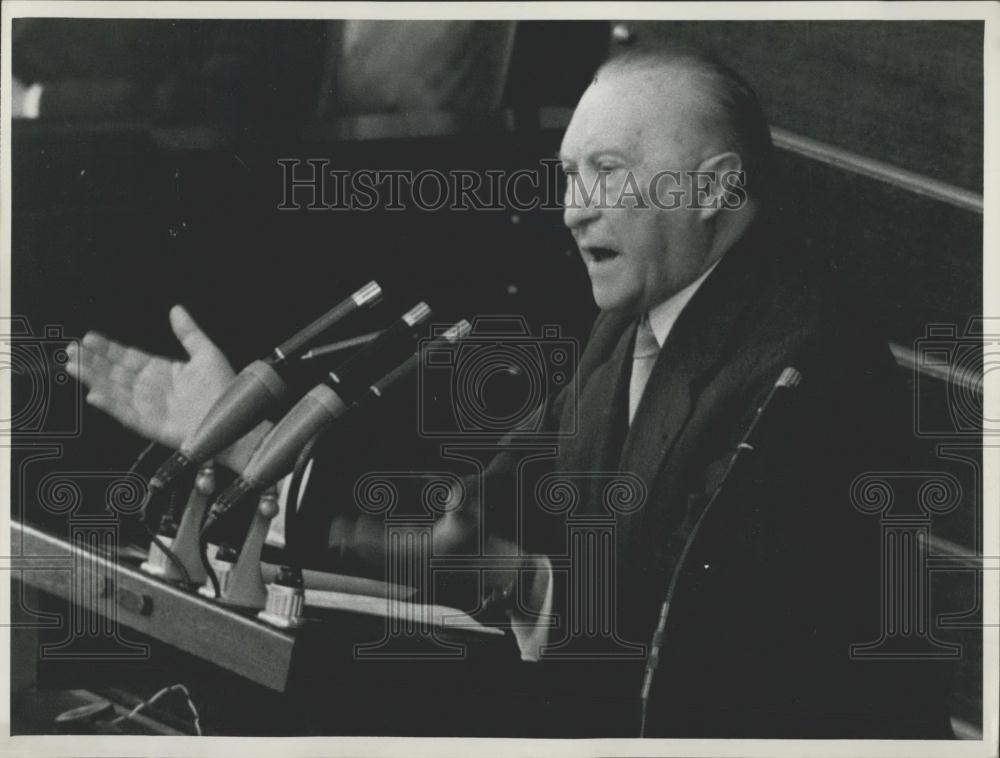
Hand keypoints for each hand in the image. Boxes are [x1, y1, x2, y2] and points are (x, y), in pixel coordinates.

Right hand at [66, 305, 234, 449]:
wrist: (238, 419)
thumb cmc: (226, 389)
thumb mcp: (207, 354)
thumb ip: (189, 333)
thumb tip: (176, 309)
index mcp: (162, 372)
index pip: (128, 358)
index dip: (108, 348)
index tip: (88, 337)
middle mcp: (152, 389)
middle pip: (115, 373)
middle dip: (93, 361)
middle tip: (71, 349)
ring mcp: (150, 408)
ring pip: (115, 391)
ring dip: (94, 379)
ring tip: (73, 366)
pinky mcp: (153, 426)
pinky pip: (127, 415)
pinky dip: (111, 405)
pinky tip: (94, 394)